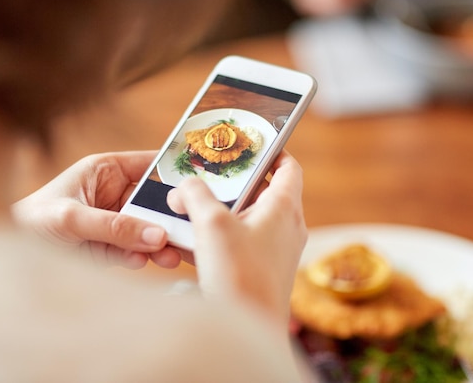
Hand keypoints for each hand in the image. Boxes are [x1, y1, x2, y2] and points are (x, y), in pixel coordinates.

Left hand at [12, 151, 181, 268]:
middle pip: (153, 202)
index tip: (198, 186)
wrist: (8, 257)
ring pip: (148, 228)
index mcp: (105, 171)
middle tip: (185, 233)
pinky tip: (139, 261)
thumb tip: (155, 235)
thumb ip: (114, 226)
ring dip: (159, 242)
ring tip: (169, 256)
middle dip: (168, 218)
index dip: (173, 172)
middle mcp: (114, 193)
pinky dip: (140, 257)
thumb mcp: (71, 218)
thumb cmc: (29, 221)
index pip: (149, 165)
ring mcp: (114, 221)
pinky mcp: (110, 246)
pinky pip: (134, 250)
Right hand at [167, 151, 307, 324]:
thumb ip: (196, 196)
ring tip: (198, 209)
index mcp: (284, 207)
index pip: (289, 167)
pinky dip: (224, 238)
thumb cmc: (241, 276)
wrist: (250, 329)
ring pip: (251, 219)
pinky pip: (244, 244)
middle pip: (265, 192)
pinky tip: (196, 244)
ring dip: (226, 213)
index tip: (255, 144)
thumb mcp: (212, 225)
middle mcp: (287, 227)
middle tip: (213, 176)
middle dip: (237, 183)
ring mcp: (277, 250)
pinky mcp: (264, 270)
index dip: (274, 151)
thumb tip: (184, 187)